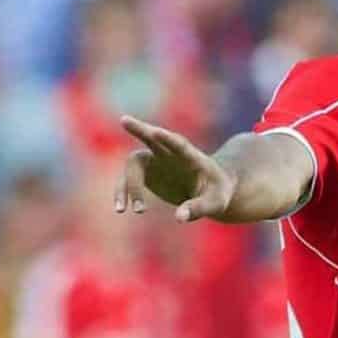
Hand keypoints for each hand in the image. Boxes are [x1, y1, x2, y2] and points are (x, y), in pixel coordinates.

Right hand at [115, 116, 236, 222]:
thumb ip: (199, 208)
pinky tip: (120, 210)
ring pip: (133, 165)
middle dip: (138, 129)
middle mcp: (171, 154)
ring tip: (130, 211)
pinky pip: (128, 181)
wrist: (209, 191)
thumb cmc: (217, 193)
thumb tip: (179, 217)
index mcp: (192, 157)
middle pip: (152, 138)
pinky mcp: (146, 175)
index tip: (156, 132)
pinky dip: (122, 193)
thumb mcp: (215, 203)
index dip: (168, 139)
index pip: (179, 144)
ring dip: (128, 186)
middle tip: (124, 120)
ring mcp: (156, 162)